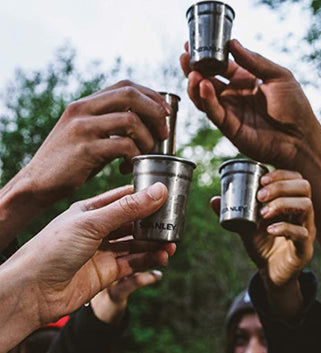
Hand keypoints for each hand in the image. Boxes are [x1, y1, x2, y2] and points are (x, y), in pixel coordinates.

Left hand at [1, 183, 174, 329]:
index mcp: (90, 210)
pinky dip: (148, 260)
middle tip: (174, 222)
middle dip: (153, 222)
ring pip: (135, 244)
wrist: (32, 291)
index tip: (166, 193)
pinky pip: (133, 263)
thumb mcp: (93, 222)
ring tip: (172, 243)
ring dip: (153, 243)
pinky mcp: (107, 272)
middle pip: (132, 222)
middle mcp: (98, 230)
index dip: (144, 195)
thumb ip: (128, 208)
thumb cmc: (53, 249)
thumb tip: (159, 191)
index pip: (123, 198)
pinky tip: (162, 257)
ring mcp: (103, 251)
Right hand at [20, 80, 169, 206]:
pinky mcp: (85, 149)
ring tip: (146, 154)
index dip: (151, 96)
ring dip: (147, 139)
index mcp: (85, 104)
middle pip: (130, 94)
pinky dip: (134, 156)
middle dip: (155, 112)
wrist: (38, 182)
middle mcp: (83, 109)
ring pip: (130, 120)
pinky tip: (128, 167)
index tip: (165, 113)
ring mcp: (83, 128)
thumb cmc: (69, 161)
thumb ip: (109, 125)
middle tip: (164, 134)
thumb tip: (144, 125)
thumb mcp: (87, 135)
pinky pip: (123, 146)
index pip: (125, 85)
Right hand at [180, 40, 319, 167]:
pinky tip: (203, 86)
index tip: (193, 46)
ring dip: (196, 86)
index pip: (220, 66)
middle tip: (184, 58)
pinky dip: (207, 100)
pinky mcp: (230, 128)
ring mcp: (230, 112)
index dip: (207, 56)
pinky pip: (214, 113)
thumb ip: (255, 61)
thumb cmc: (295, 107)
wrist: (301, 138)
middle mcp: (234, 95)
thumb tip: (233, 43)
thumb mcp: (279, 76)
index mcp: (245, 80)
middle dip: (194, 70)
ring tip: (192, 73)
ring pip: (205, 98)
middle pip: (207, 81)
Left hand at [211, 170, 314, 285]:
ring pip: (306, 206)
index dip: (281, 175)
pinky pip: (301, 233)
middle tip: (260, 195)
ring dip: (282, 204)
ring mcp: (306, 230)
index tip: (262, 179)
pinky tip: (269, 229)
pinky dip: (284, 228)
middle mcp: (302, 214)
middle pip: (304, 187)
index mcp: (291, 204)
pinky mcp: (304, 248)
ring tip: (263, 212)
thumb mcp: (246, 226)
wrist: (271, 273)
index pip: (296, 179)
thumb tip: (214, 199)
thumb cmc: (263, 245)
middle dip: (281, 186)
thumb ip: (234, 213)